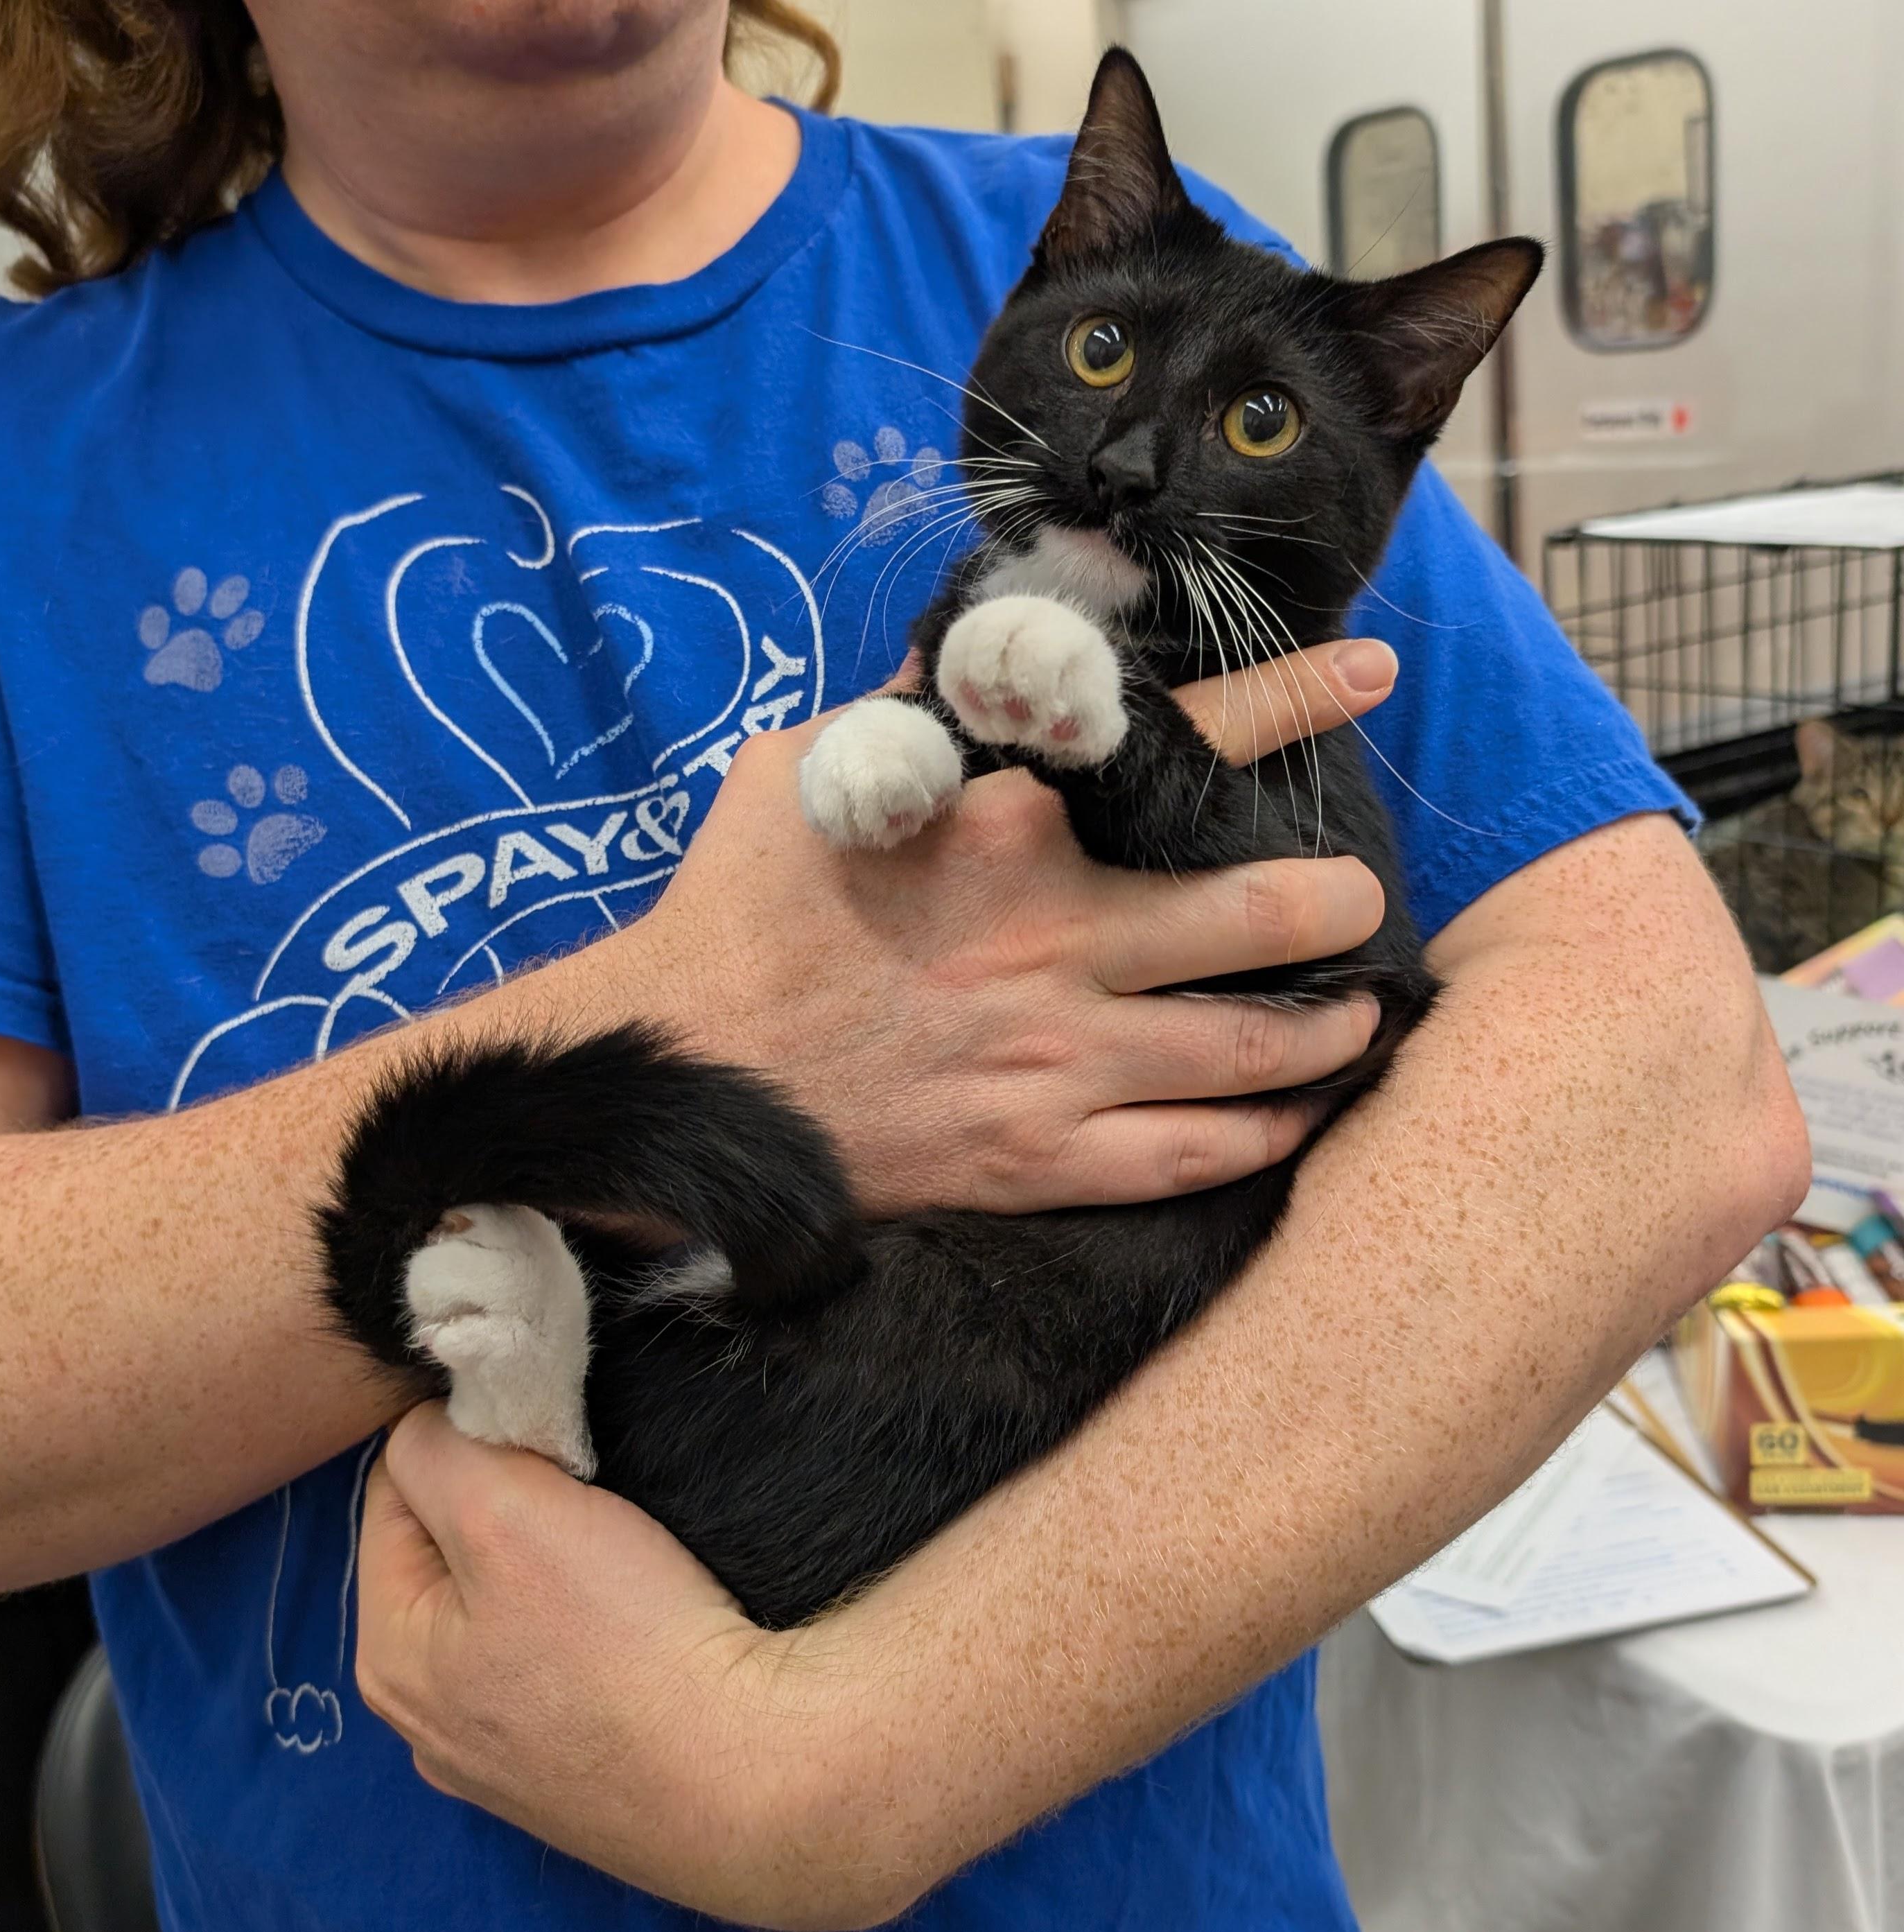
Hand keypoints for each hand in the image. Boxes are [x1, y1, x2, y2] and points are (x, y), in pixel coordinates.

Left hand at [355, 1405, 858, 1929]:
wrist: (752, 1770)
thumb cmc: (626, 1642)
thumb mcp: (507, 1511)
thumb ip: (441, 1448)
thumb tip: (428, 1419)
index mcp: (390, 1656)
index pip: (395, 1489)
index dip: (467, 1437)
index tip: (543, 1436)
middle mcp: (431, 1722)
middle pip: (453, 1550)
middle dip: (510, 1500)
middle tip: (586, 1487)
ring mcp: (507, 1755)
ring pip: (511, 1604)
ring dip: (556, 1558)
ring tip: (622, 1545)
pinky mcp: (582, 1768)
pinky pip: (565, 1659)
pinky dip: (595, 1621)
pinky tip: (641, 1613)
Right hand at [607, 638, 1399, 1215]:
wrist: (676, 1074)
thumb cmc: (737, 914)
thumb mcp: (810, 776)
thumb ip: (907, 714)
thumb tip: (965, 655)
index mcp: (1007, 826)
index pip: (1188, 742)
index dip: (1297, 699)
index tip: (1370, 676)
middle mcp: (1055, 939)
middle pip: (1263, 914)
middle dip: (1340, 902)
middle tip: (1364, 900)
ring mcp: (1055, 1061)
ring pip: (1253, 1049)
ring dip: (1330, 1028)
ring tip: (1361, 1013)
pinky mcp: (1037, 1160)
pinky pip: (1194, 1157)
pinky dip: (1265, 1134)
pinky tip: (1294, 1116)